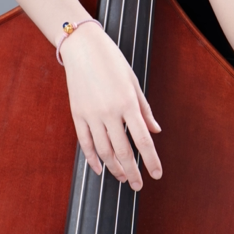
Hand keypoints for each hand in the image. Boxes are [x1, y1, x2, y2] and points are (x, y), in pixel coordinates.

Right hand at [60, 20, 162, 190]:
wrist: (82, 47)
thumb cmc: (112, 61)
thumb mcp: (133, 81)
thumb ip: (144, 109)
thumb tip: (155, 130)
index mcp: (127, 103)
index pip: (143, 140)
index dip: (151, 160)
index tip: (156, 175)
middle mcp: (109, 112)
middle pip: (123, 151)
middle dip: (132, 172)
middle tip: (138, 185)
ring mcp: (91, 114)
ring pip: (104, 151)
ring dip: (114, 168)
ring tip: (123, 178)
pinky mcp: (77, 114)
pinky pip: (85, 143)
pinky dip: (92, 158)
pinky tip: (100, 168)